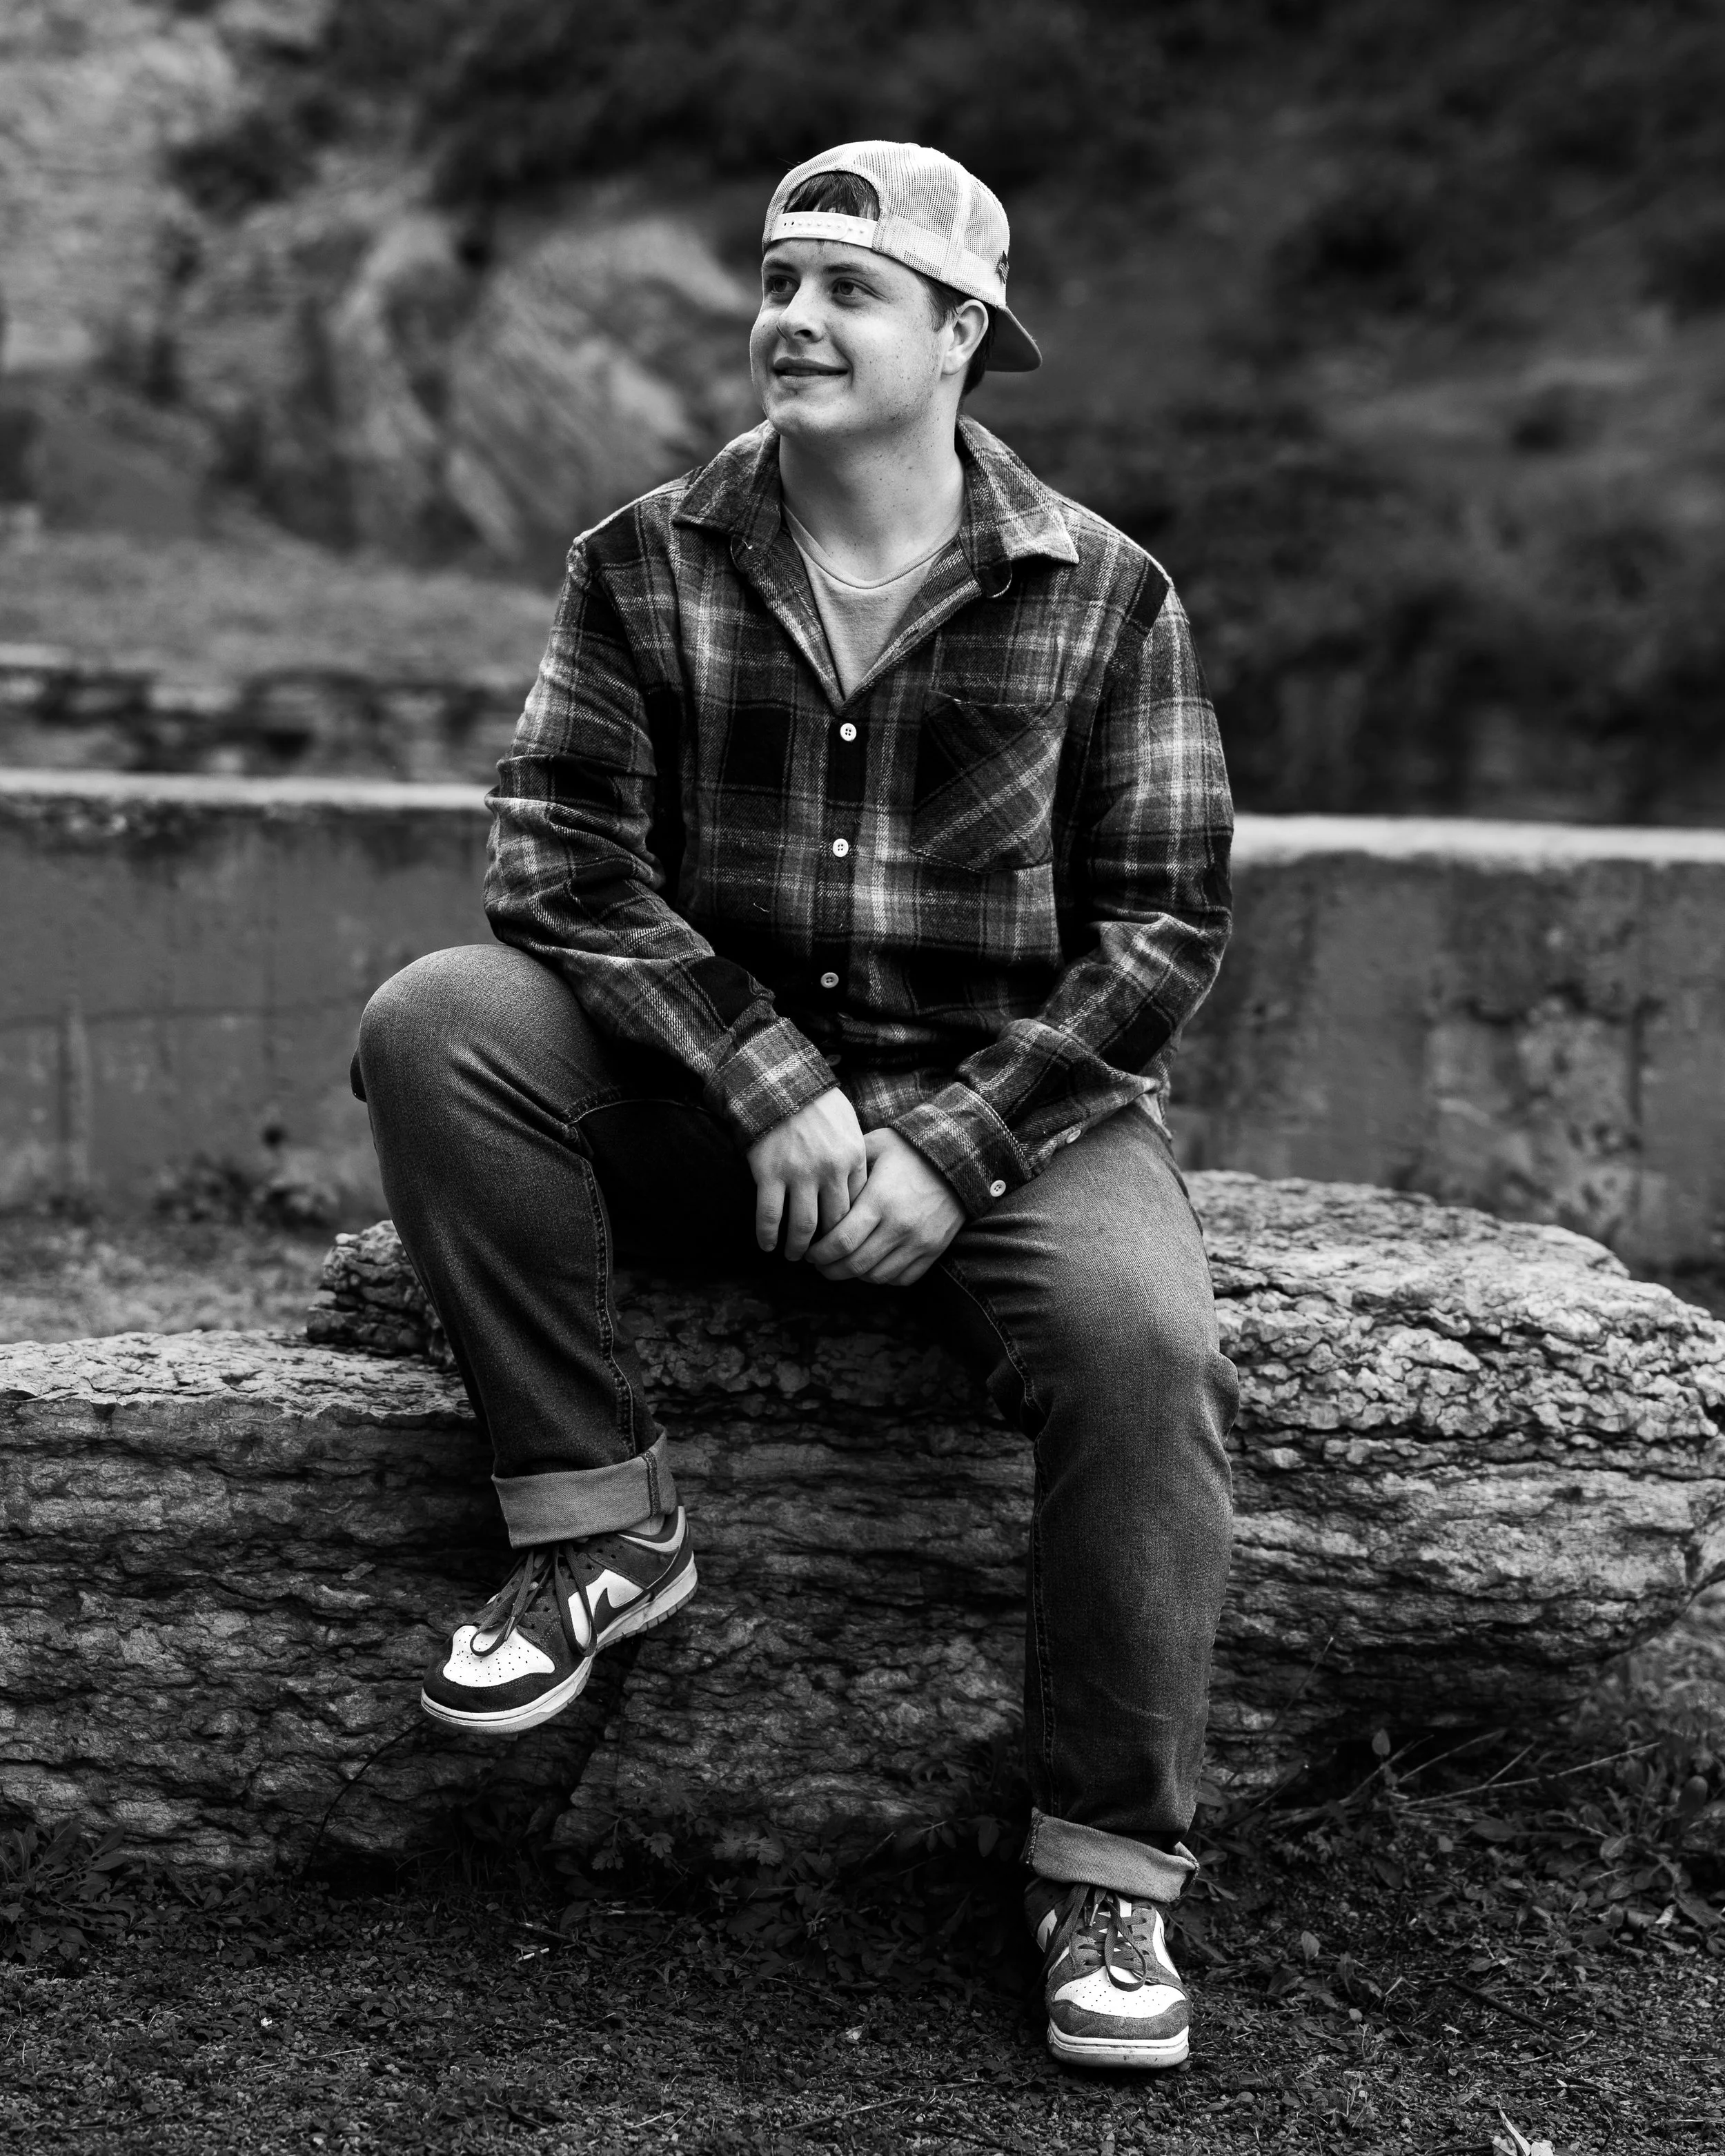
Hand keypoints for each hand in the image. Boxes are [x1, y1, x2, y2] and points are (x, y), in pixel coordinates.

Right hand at [747, 1087, 867, 1260]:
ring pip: (803, 1227)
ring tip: (794, 1256)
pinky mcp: (769, 1174)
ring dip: (798, 1248)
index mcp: (853, 1157)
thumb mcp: (849, 1125)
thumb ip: (855, 1155)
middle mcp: (829, 1171)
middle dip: (828, 1245)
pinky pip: (769, 1216)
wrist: (779, 1081)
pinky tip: (767, 1246)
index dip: (849, 1226)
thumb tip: (859, 1188)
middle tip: (821, 1257)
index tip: (842, 1237)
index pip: (856, 1205)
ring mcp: (799, 1174)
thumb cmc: (817, 1102)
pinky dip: (768, 1236)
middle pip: (834, 1222)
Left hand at [807, 1128, 964, 1287]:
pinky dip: (883, 1277)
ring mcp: (919, 1241)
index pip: (842, 1241)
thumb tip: (819, 1179)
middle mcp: (900, 1226)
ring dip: (855, 1275)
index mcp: (880, 1200)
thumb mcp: (877, 1145)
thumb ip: (848, 1163)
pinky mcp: (934, 1250)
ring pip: (877, 1276)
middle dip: (830, 1269)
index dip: (820, 1253)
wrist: (960, 1160)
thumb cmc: (911, 1150)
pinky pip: (902, 1278)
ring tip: (843, 1265)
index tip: (810, 1252)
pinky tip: (872, 1264)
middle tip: (819, 1264)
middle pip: (855, 1264)